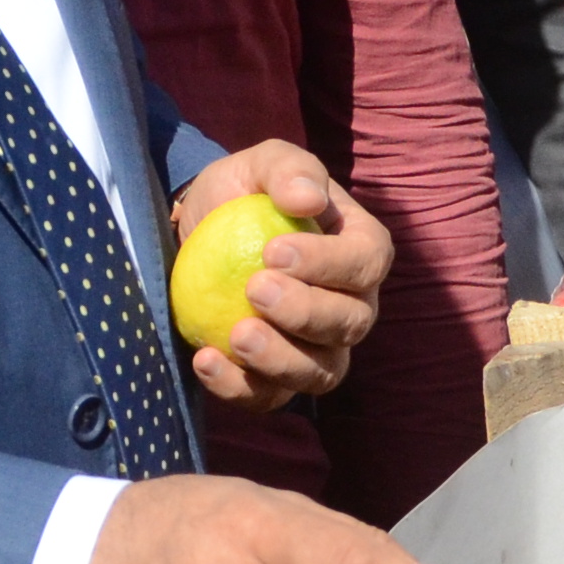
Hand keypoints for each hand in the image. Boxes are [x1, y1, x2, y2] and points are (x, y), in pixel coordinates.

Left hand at [171, 141, 390, 413]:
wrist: (197, 235)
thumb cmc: (243, 196)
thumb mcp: (262, 165)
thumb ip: (289, 169)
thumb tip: (308, 199)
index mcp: (361, 251)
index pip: (366, 263)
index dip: (328, 264)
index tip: (273, 253)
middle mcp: (352, 307)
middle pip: (350, 324)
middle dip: (305, 312)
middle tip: (254, 289)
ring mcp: (318, 349)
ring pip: (321, 373)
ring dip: (282, 360)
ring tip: (238, 335)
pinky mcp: (275, 379)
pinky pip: (270, 398)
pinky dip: (239, 387)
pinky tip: (206, 361)